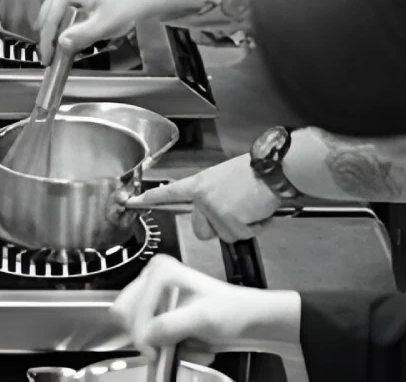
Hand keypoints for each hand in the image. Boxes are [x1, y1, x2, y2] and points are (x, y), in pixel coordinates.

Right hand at [36, 0, 137, 64]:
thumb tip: (61, 44)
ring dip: (51, 35)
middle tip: (49, 59)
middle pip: (46, 17)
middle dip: (46, 39)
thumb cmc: (123, 8)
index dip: (46, 42)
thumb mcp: (104, 24)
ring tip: (54, 53)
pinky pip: (57, 14)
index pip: (50, 20)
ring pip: (49, 17)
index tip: (47, 60)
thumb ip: (82, 34)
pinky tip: (63, 40)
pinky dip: (58, 28)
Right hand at [111, 254, 301, 361]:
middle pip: (128, 315)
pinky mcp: (160, 309)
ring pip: (138, 328)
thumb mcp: (203, 318)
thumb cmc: (231, 311)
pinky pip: (150, 334)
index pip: (133, 308)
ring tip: (189, 346)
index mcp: (161, 270)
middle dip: (150, 338)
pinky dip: (168, 346)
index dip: (142, 334)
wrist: (249, 320)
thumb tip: (145, 337)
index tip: (155, 353)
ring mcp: (155, 292)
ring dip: (162, 345)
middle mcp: (153, 276)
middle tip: (168, 352)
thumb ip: (170, 326)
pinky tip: (190, 345)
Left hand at [125, 154, 281, 241]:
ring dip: (239, 226)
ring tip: (248, 206)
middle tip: (235, 210)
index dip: (151, 198)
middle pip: (200, 231)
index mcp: (199, 183)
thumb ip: (210, 193)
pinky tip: (256, 210)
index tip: (133, 202)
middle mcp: (202, 197)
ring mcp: (213, 210)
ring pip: (223, 235)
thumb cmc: (253, 173)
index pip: (170, 192)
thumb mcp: (223, 178)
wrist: (272, 170)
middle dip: (218, 227)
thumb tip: (211, 208)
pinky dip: (253, 227)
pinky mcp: (228, 221)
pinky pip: (240, 236)